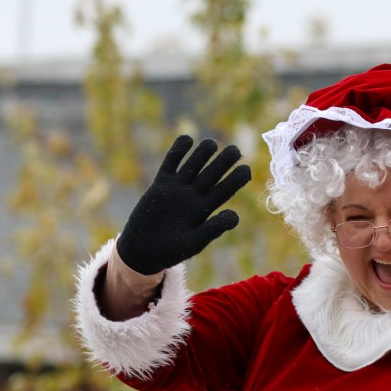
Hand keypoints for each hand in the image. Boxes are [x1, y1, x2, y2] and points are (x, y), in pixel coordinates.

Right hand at [115, 136, 251, 274]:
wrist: (143, 250)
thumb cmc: (171, 251)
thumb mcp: (194, 243)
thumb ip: (213, 229)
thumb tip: (235, 216)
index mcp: (206, 209)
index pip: (225, 190)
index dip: (236, 180)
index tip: (246, 169)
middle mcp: (195, 196)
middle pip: (212, 174)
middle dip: (223, 162)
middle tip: (236, 150)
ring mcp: (178, 188)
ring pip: (193, 165)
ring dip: (202, 153)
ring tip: (212, 143)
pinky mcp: (160, 184)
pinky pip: (171, 163)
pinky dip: (177, 151)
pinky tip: (187, 139)